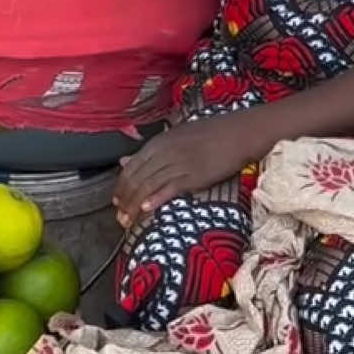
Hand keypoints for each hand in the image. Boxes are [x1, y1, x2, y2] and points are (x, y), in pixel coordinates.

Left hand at [113, 113, 265, 225]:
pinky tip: (147, 209)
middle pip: (137, 177)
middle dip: (125, 199)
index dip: (121, 186)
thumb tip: (123, 161)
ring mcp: (179, 163)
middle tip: (119, 217)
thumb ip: (148, 152)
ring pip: (149, 185)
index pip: (132, 166)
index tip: (115, 201)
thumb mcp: (174, 137)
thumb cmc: (208, 134)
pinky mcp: (194, 175)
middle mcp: (165, 152)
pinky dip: (157, 198)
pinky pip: (171, 187)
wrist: (237, 133)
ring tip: (128, 220)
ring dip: (136, 205)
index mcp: (158, 142)